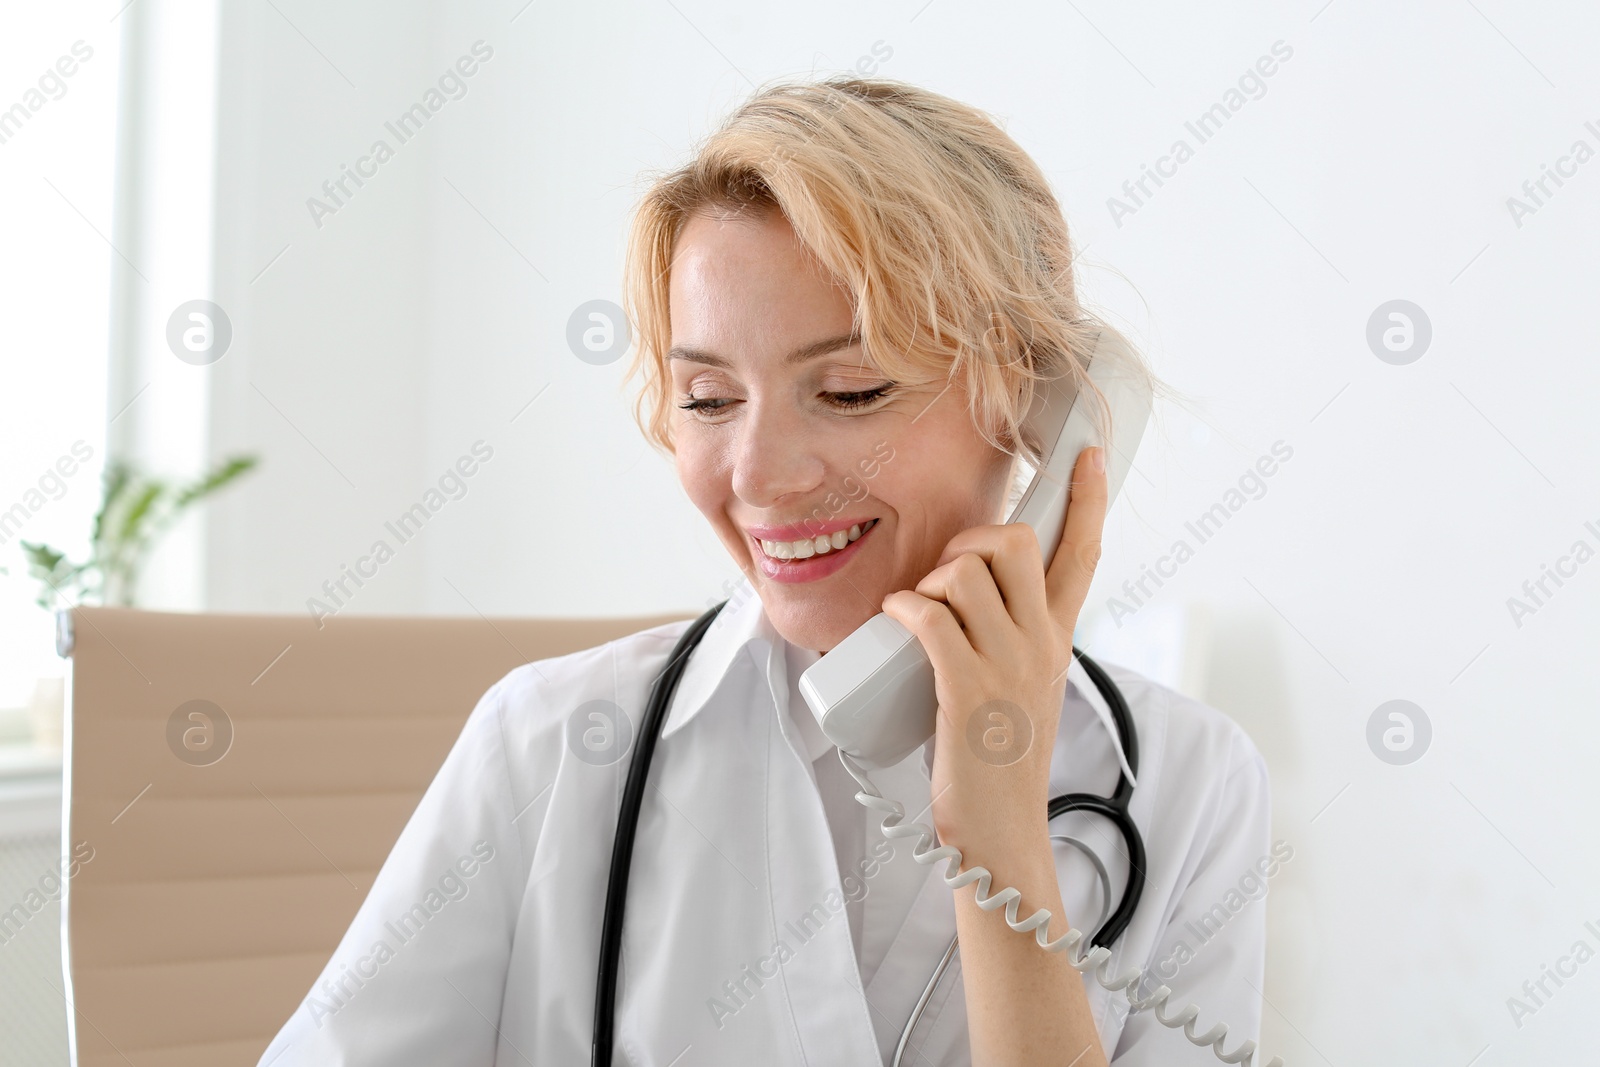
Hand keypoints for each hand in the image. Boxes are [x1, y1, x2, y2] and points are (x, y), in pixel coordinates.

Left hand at [880, 446, 1107, 858]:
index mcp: (1058, 639)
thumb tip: (970, 598)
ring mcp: (1007, 664)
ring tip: (918, 615)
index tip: (1089, 454)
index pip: (1083, 554)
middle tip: (945, 579)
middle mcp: (1041, 643)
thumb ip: (1014, 641)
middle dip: (969, 541)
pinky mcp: (967, 688)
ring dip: (929, 581)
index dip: (1088, 499)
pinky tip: (896, 621)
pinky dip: (904, 608)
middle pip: (1013, 541)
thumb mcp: (1026, 688)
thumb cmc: (1000, 760)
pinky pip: (930, 616)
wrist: (1001, 831)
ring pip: (965, 573)